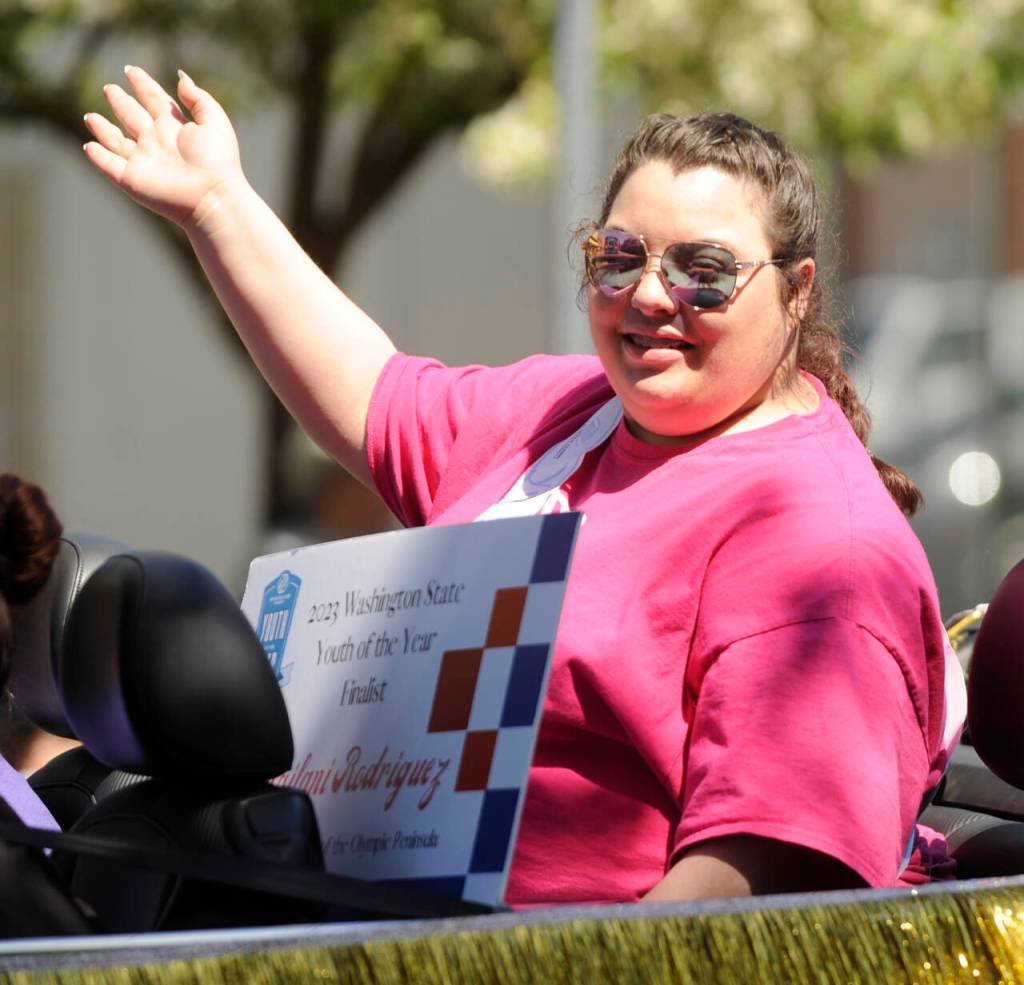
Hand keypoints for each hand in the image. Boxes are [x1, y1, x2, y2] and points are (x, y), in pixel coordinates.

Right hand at [84, 66, 244, 228]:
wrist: (212, 197)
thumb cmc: (217, 160)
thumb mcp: (213, 121)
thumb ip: (198, 98)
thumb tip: (180, 76)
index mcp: (175, 126)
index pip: (154, 99)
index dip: (143, 84)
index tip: (131, 70)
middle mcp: (157, 142)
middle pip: (133, 117)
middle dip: (121, 103)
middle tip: (109, 88)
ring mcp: (144, 161)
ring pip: (116, 142)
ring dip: (102, 129)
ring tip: (90, 117)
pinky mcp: (132, 180)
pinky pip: (110, 166)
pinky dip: (98, 157)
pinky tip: (89, 147)